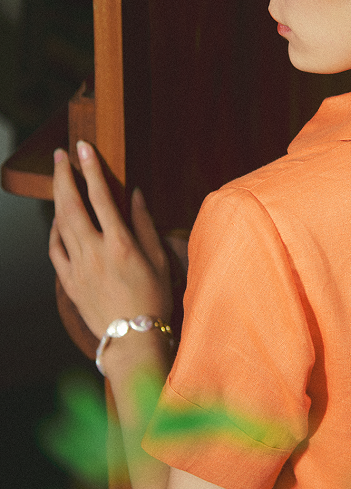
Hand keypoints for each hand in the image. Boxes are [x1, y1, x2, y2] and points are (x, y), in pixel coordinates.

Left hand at [50, 141, 172, 339]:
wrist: (133, 340)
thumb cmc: (154, 300)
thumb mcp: (159, 260)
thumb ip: (145, 224)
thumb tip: (134, 195)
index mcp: (121, 245)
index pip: (101, 197)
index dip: (91, 169)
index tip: (84, 148)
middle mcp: (95, 253)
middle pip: (72, 204)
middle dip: (64, 175)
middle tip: (61, 155)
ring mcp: (78, 268)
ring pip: (61, 223)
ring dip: (58, 197)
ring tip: (59, 179)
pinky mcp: (69, 282)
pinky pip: (55, 249)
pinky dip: (54, 230)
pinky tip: (58, 219)